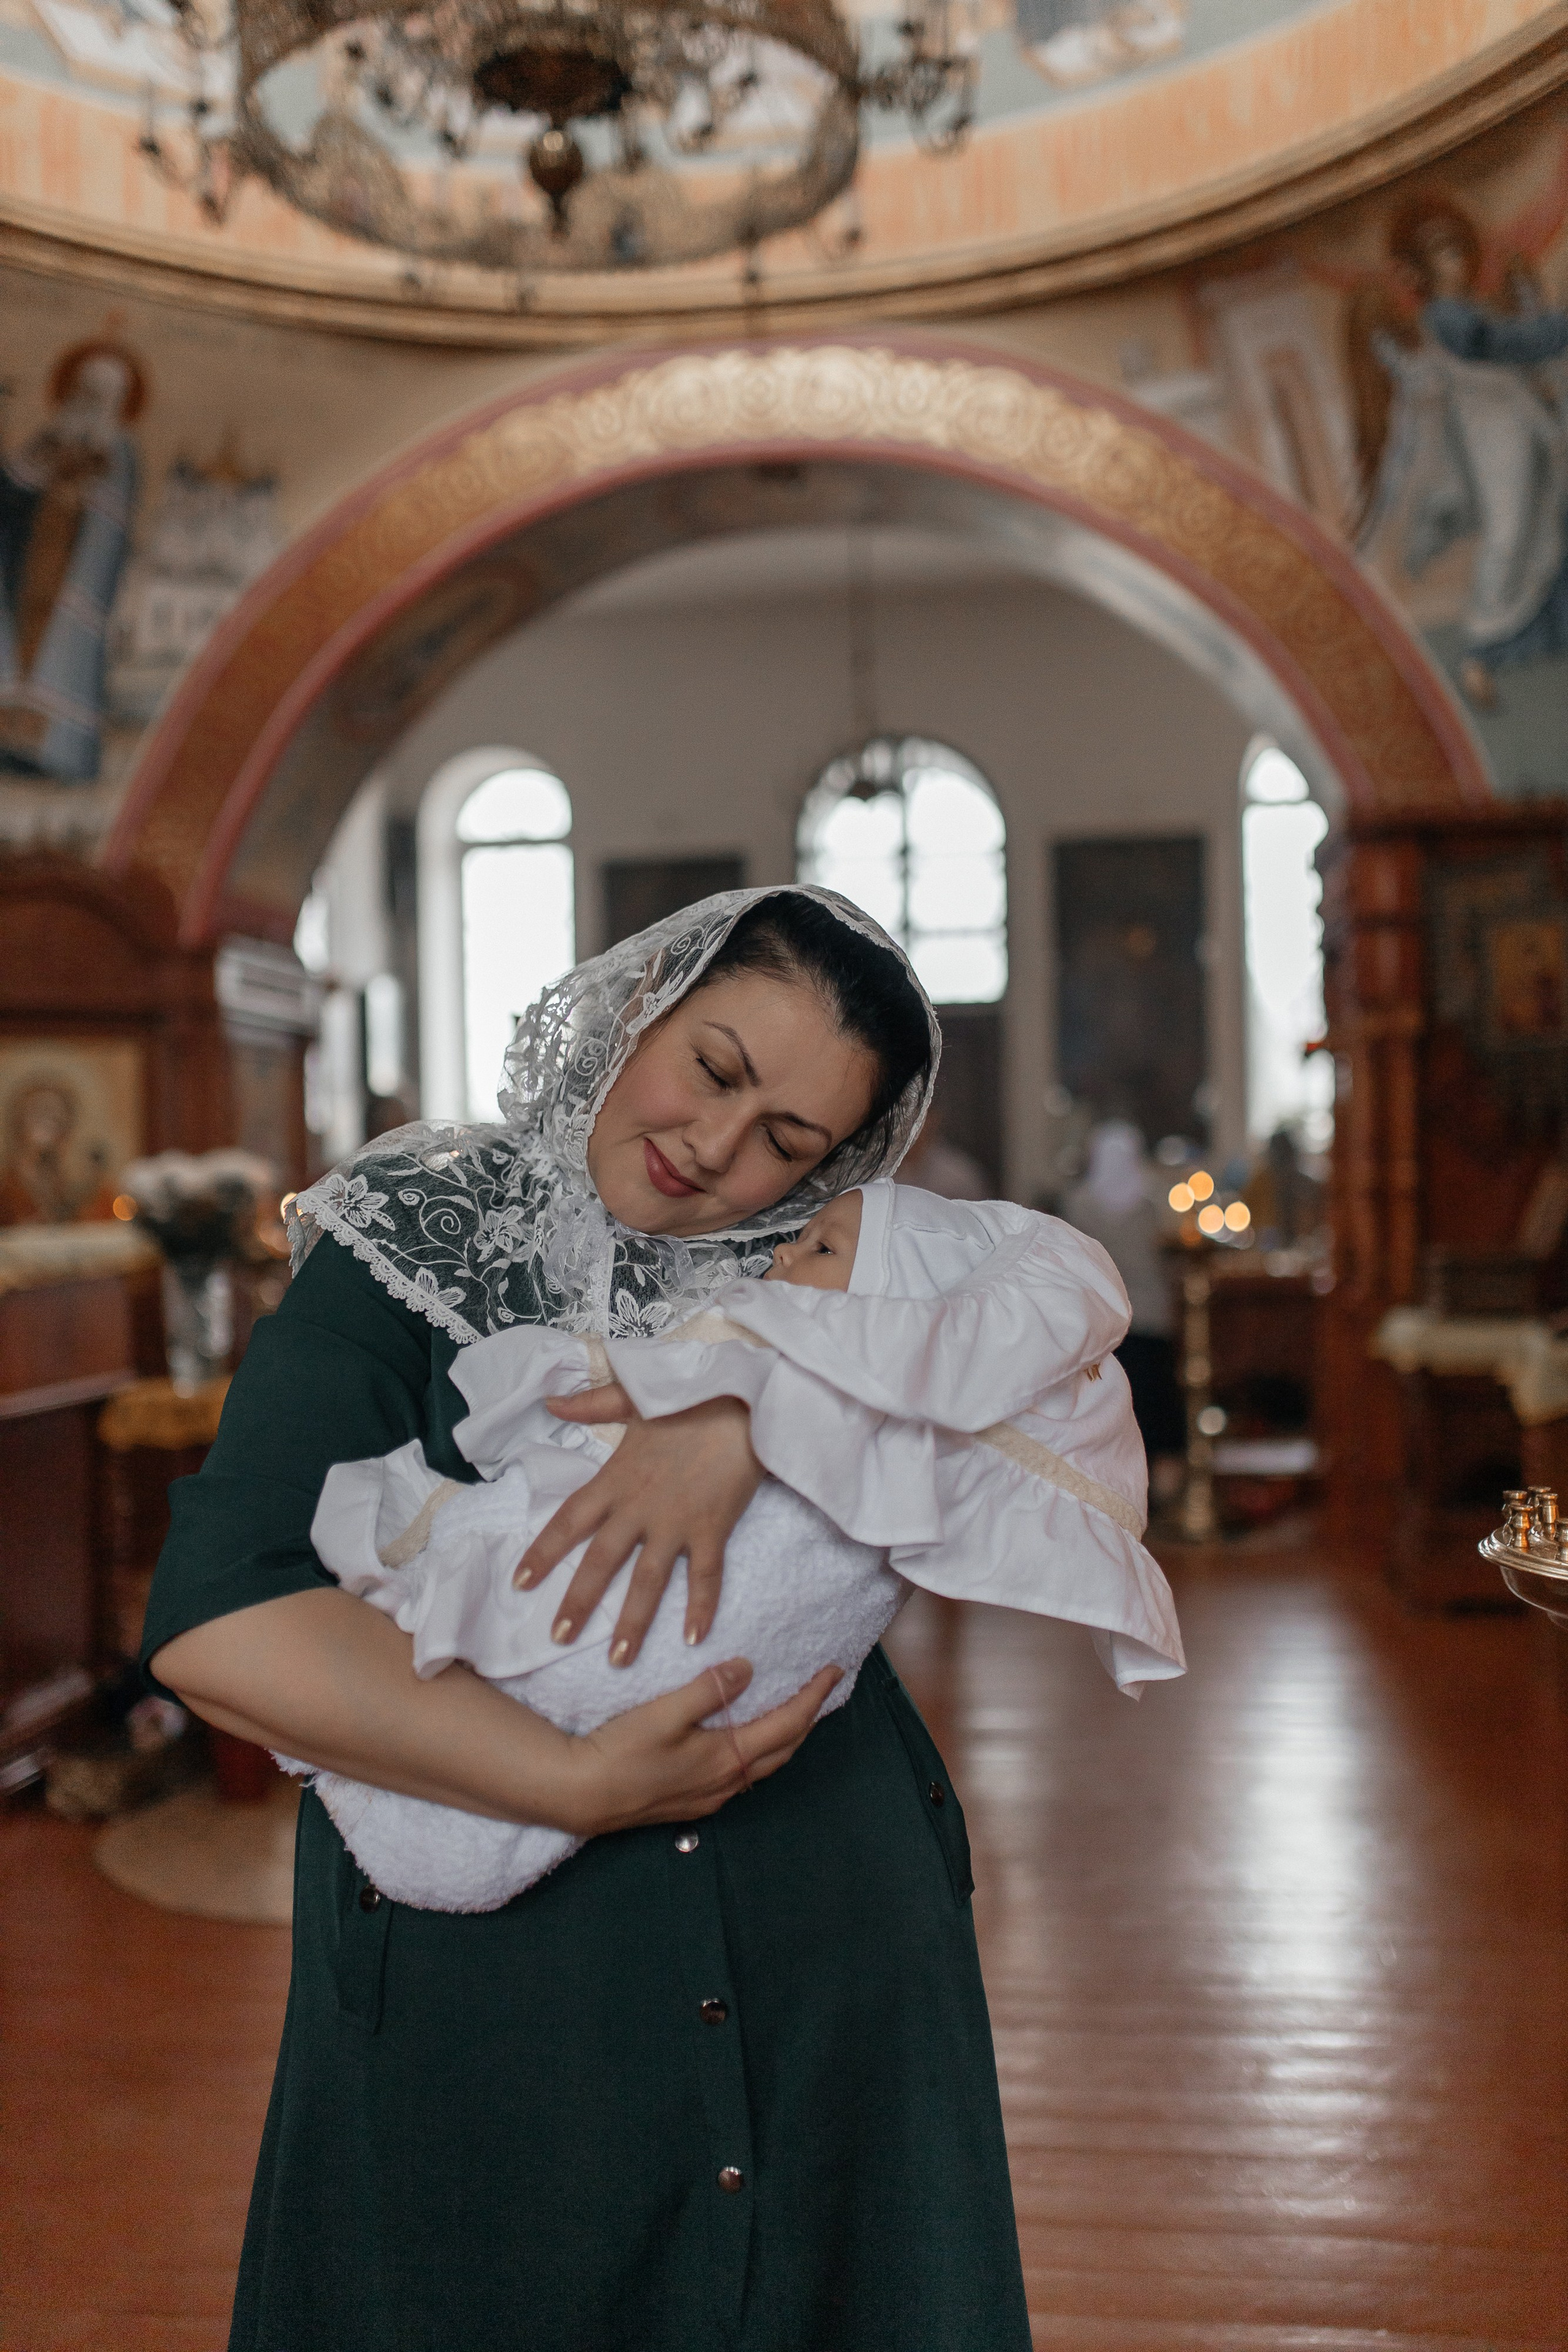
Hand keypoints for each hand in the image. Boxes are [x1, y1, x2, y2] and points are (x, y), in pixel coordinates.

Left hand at [515, 1391, 761, 1663]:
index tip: (520, 1582)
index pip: (568, 1520)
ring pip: (648, 1581)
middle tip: (557, 1637)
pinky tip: (694, 1639)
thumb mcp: (633, 1395)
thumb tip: (549, 1399)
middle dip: (578, 1602)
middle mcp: (639, 1507)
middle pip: (601, 1561)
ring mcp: (677, 1522)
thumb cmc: (690, 1397)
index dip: (543, 1552)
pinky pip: (706, 1576)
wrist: (745, 1398)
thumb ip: (590, 1404)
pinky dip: (701, 1607)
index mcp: (615, 1478)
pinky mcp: (713, 1528)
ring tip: (617, 1659)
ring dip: (632, 1622)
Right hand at [554, 1657, 841, 1837]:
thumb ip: (709, 1689)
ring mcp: (707, 1797)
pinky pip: (740, 1775)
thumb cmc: (621, 1750)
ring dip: (784, 1739)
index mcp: (727, 1759)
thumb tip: (748, 1668)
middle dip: (807, 1719)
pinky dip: (757, 1753)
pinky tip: (747, 1742)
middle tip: (821, 1690)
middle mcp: (725, 1783)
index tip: (833, 1671)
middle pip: (783, 1750)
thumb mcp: (665, 1712)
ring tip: (794, 1712)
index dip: (813, 1698)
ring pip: (762, 1766)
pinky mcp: (689, 1802)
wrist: (579, 1793)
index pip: (787, 1725)